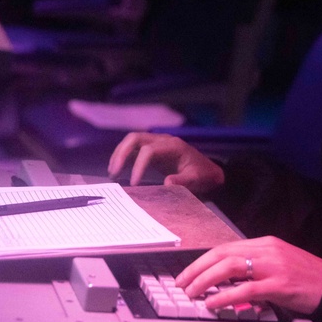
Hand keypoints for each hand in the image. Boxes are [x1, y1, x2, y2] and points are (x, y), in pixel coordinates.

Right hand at [107, 132, 224, 194]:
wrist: (208, 171)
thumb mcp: (197, 180)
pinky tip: (117, 171)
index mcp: (173, 146)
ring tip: (112, 173)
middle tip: (113, 172)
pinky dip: (123, 158)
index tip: (133, 184)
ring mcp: (156, 144)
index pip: (149, 150)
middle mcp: (162, 140)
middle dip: (121, 153)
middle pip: (135, 138)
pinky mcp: (152, 150)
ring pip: (131, 141)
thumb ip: (183, 181)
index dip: (139, 166)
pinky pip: (134, 149)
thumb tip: (166, 183)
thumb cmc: (203, 175)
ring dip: (119, 154)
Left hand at [175, 236, 321, 315]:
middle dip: (197, 268)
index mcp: (264, 243)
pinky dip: (225, 295)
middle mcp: (266, 250)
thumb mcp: (277, 265)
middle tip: (182, 283)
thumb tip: (226, 282)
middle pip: (222, 253)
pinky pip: (245, 289)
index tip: (187, 273)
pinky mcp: (279, 284)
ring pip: (230, 266)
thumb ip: (253, 269)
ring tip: (192, 293)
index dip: (202, 260)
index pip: (225, 247)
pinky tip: (213, 303)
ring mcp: (273, 266)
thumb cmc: (305, 278)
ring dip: (205, 280)